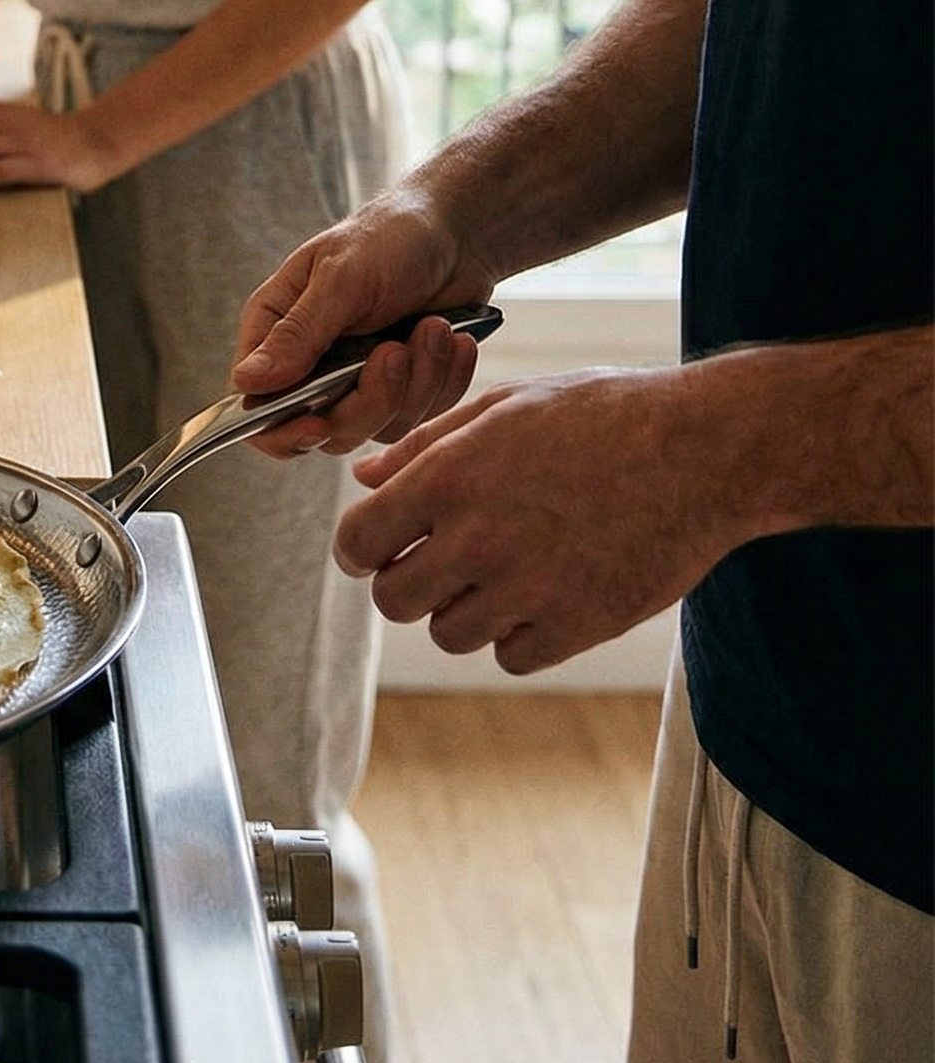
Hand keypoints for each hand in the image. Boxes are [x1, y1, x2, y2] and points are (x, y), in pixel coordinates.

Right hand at [231, 187, 495, 457]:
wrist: (457, 234)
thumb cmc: (389, 238)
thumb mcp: (340, 278)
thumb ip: (297, 333)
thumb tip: (247, 381)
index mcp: (276, 330)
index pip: (257, 404)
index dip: (280, 429)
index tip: (318, 426)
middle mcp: (311, 364)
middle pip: (325, 427)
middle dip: (370, 398)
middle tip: (396, 350)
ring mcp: (358, 381)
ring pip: (377, 427)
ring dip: (416, 383)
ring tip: (435, 328)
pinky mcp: (403, 390)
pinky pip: (420, 417)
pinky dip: (443, 382)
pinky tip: (453, 342)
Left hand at [332, 364, 731, 673]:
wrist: (704, 448)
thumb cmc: (601, 413)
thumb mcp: (504, 406)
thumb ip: (425, 447)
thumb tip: (363, 479)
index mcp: (450, 477)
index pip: (359, 540)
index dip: (358, 548)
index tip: (373, 548)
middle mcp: (479, 537)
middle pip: (394, 599)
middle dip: (404, 582)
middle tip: (435, 561)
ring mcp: (529, 588)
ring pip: (448, 633)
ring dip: (461, 609)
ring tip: (499, 570)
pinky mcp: (579, 626)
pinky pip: (509, 656)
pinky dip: (515, 635)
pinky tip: (539, 594)